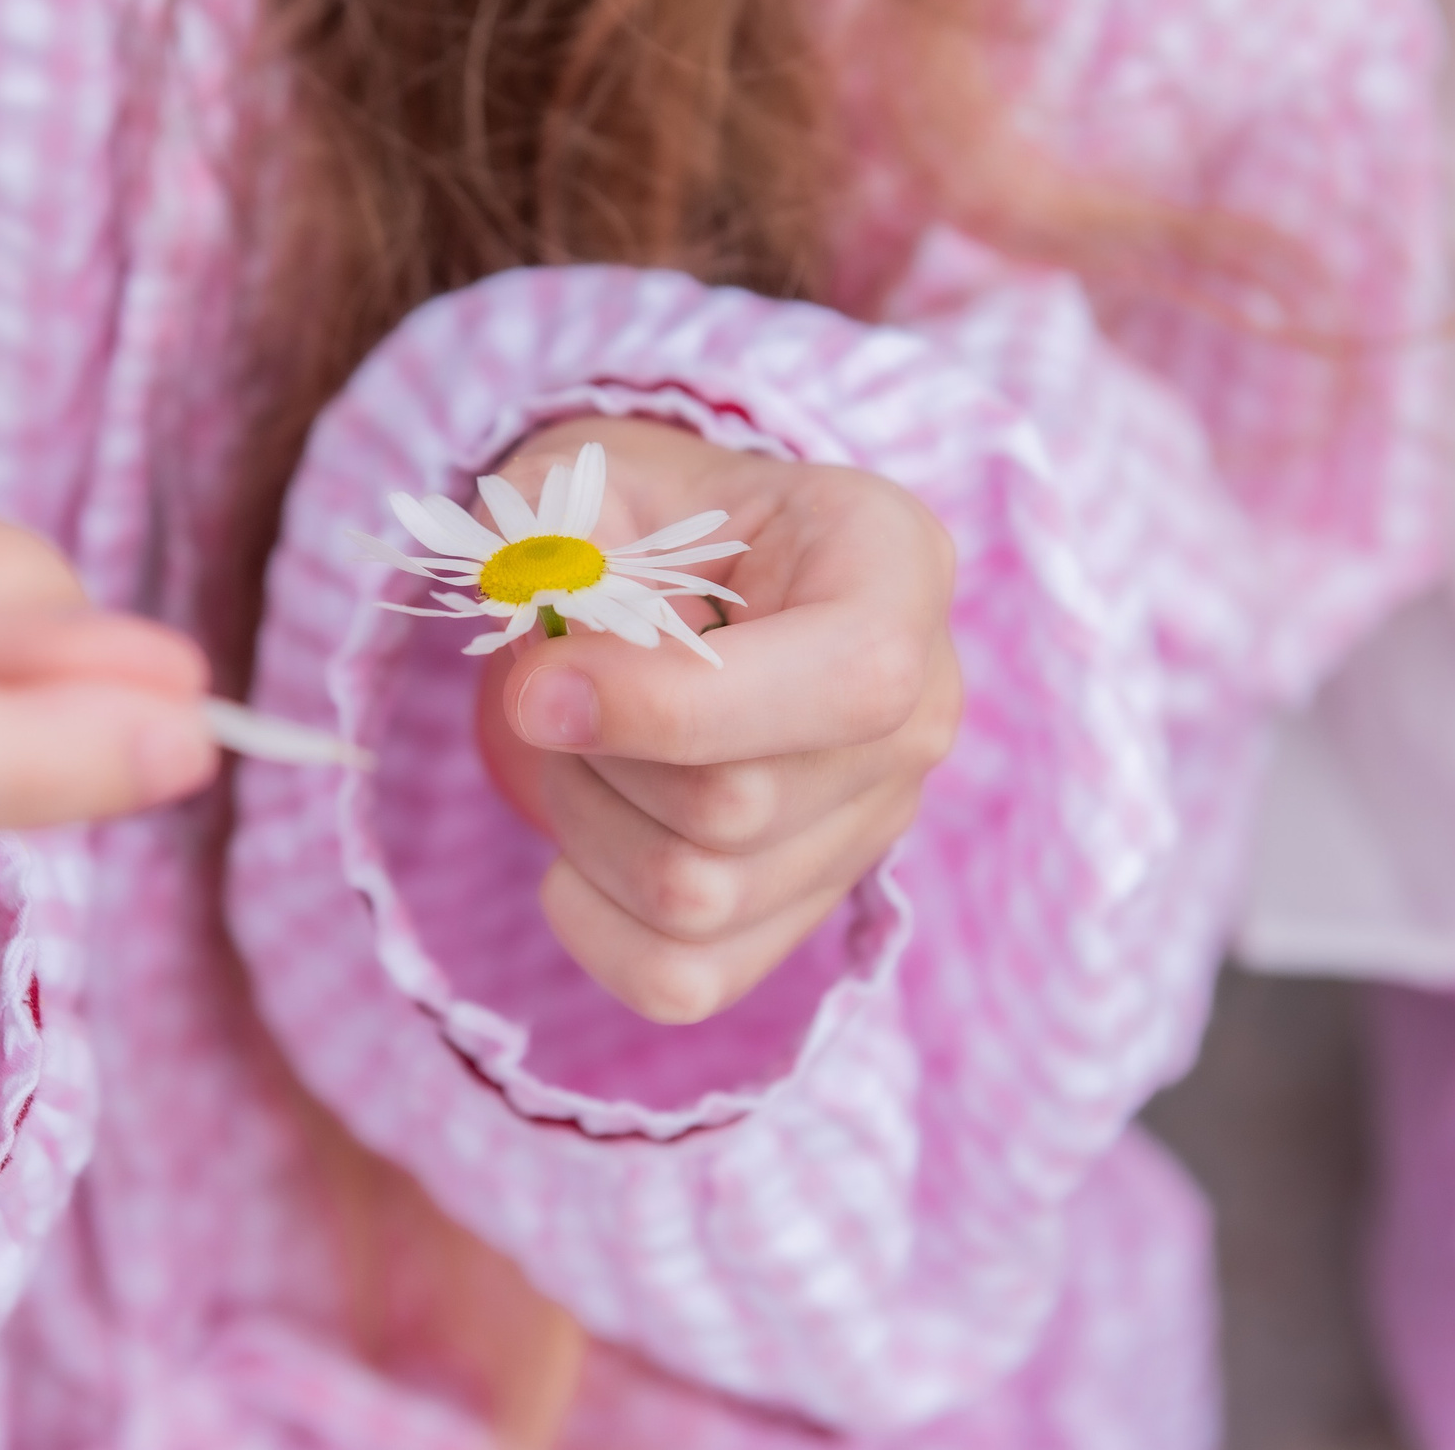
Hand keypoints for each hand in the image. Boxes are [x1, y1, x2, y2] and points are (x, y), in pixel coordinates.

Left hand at [473, 418, 960, 1024]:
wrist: (679, 574)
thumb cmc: (644, 515)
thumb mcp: (593, 473)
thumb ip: (553, 522)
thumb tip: (538, 609)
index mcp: (895, 567)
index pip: (849, 680)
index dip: (675, 703)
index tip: (536, 686)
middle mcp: (918, 711)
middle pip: (739, 807)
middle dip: (597, 754)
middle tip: (550, 686)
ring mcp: (874, 825)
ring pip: (698, 899)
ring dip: (585, 823)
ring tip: (579, 745)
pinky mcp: (809, 912)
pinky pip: (684, 980)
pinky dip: (591, 924)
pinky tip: (577, 846)